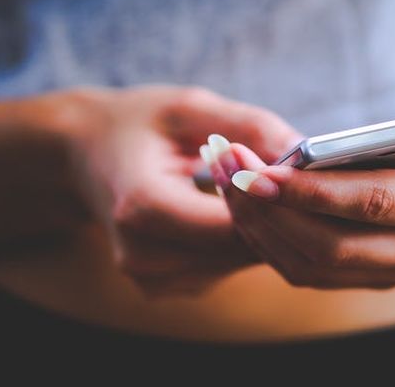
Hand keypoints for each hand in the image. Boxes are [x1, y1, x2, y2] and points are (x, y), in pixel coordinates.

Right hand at [61, 85, 301, 296]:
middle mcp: (142, 254)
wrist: (83, 155)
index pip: (232, 224)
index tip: (309, 175)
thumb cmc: (139, 123)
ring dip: (267, 229)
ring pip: (239, 261)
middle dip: (280, 215)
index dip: (276, 201)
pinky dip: (244, 239)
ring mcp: (151, 279)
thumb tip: (310, 152)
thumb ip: (250, 127)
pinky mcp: (163, 288)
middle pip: (240, 248)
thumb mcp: (191, 106)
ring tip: (278, 188)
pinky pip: (225, 267)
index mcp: (142, 207)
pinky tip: (248, 208)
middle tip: (311, 182)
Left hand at [220, 62, 394, 289]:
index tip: (258, 172)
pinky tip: (243, 203)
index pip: (375, 206)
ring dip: (261, 228)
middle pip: (334, 247)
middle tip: (226, 169)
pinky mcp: (376, 275)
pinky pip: (312, 271)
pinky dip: (271, 241)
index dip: (313, 193)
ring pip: (315, 267)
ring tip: (223, 180)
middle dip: (271, 210)